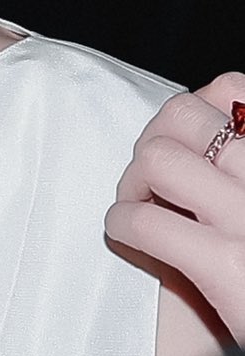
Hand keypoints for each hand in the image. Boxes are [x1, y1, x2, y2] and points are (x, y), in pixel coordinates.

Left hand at [106, 75, 244, 348]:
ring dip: (132, 182)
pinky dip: (123, 224)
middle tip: (152, 182)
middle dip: (151, 142)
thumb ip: (241, 166)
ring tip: (141, 208)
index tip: (184, 144)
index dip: (193, 110)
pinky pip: (144, 222)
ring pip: (156, 158)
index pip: (231, 88)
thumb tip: (213, 115)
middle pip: (180, 115)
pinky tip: (132, 239)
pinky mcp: (225, 267)